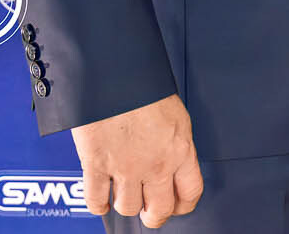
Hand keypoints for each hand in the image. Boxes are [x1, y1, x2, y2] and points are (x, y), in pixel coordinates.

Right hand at [71, 93, 202, 227]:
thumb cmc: (144, 85)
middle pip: (160, 209)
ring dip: (126, 204)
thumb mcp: (174, 113)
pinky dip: (98, 205)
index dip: (184, 204)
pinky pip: (96, 200)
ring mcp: (126, 167)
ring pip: (129, 208)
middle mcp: (156, 163)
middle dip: (155, 215)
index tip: (178, 205)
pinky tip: (101, 200)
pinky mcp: (97, 165)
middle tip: (150, 213)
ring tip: (124, 196)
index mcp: (180, 148)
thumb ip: (175, 141)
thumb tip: (173, 158)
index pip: (191, 191)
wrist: (115, 72)